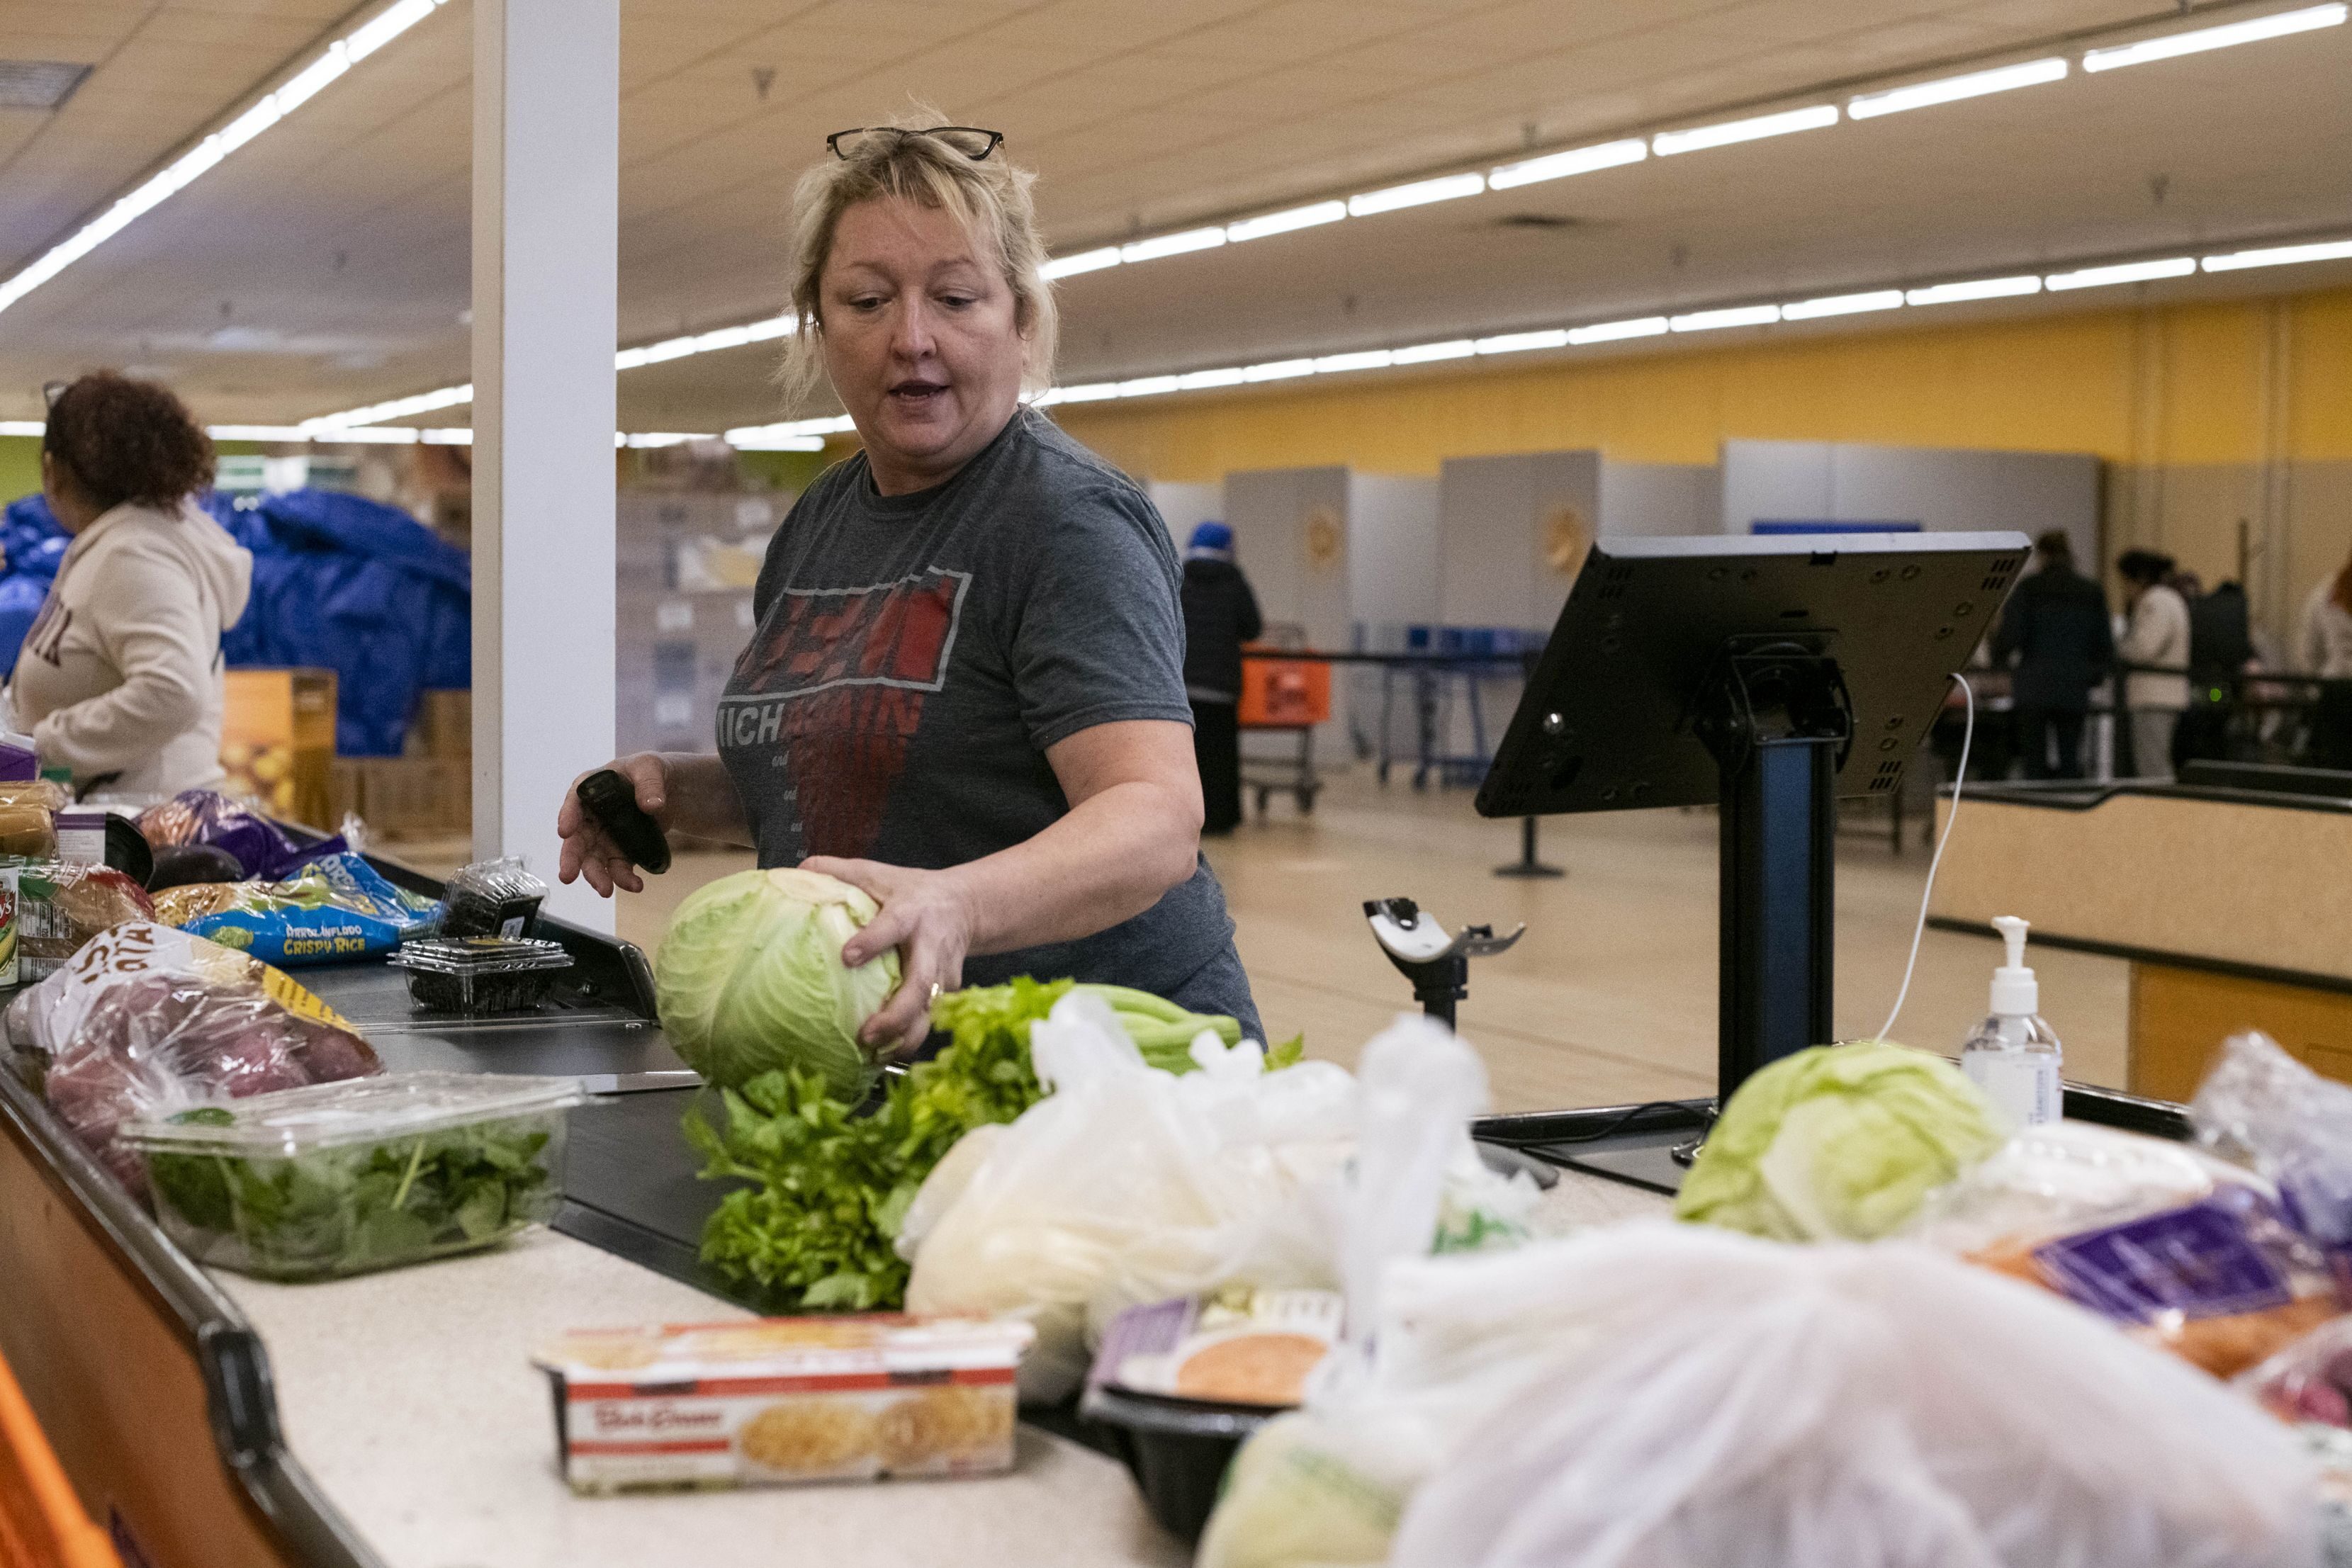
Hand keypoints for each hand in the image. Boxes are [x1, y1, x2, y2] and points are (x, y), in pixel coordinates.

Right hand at [555, 753, 670, 895]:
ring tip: (606, 890)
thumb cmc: (648, 772)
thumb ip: (650, 783)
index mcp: (590, 789)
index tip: (565, 832)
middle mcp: (591, 816)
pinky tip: (635, 885)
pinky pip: (617, 868)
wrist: (666, 789)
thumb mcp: (650, 767)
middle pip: (577, 839)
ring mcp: (603, 837)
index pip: (574, 801)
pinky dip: (623, 878)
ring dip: (597, 876)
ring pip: (593, 860)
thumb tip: (652, 806)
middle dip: (572, 858)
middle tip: (568, 875)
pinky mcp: (619, 851)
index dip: (567, 816)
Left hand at [802, 855, 974, 1056]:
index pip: (892, 927)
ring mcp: (943, 973)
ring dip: (906, 1038)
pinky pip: (931, 1019)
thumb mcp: (880, 873)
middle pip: (921, 987)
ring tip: (877, 1057)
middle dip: (897, 1015)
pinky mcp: (947, 992)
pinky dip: (910, 1040)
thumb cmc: (913, 891)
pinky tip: (885, 1056)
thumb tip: (797, 869)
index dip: (872, 942)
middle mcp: (930, 947)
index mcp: (911, 913)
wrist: (967, 906)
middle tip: (867, 1034)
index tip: (848, 957)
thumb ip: (841, 872)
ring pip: (930, 1012)